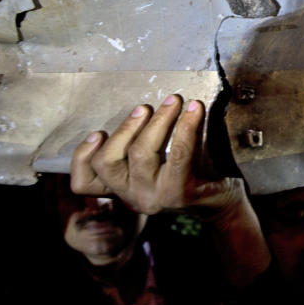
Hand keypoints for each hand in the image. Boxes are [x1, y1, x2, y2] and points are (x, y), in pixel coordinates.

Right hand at [71, 96, 246, 216]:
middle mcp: (133, 198)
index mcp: (121, 190)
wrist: (222, 204)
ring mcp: (154, 198)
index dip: (81, 156)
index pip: (83, 183)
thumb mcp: (154, 166)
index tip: (97, 132)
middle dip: (126, 127)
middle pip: (108, 160)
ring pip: (141, 153)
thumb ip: (136, 148)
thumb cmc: (187, 174)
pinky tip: (194, 109)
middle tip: (145, 107)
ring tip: (174, 100)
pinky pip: (178, 154)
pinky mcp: (179, 193)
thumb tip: (137, 108)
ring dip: (158, 120)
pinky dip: (186, 127)